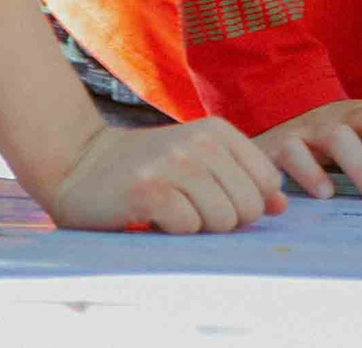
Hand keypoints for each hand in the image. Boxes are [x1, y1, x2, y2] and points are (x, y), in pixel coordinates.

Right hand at [43, 117, 285, 233]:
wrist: (79, 164)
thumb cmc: (147, 168)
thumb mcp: (199, 161)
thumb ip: (243, 179)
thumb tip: (281, 205)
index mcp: (218, 130)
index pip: (267, 182)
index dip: (247, 203)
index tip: (217, 199)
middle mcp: (200, 142)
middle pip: (249, 206)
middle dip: (225, 220)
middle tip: (191, 209)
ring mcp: (174, 165)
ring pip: (222, 220)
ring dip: (198, 228)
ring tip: (173, 211)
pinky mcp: (149, 191)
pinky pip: (188, 228)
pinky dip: (173, 231)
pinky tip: (153, 216)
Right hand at [253, 99, 361, 200]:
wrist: (262, 144)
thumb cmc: (318, 153)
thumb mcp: (355, 147)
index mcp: (361, 116)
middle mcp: (338, 117)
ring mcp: (308, 130)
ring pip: (338, 137)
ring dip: (361, 166)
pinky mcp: (278, 147)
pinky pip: (294, 154)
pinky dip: (311, 173)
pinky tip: (326, 194)